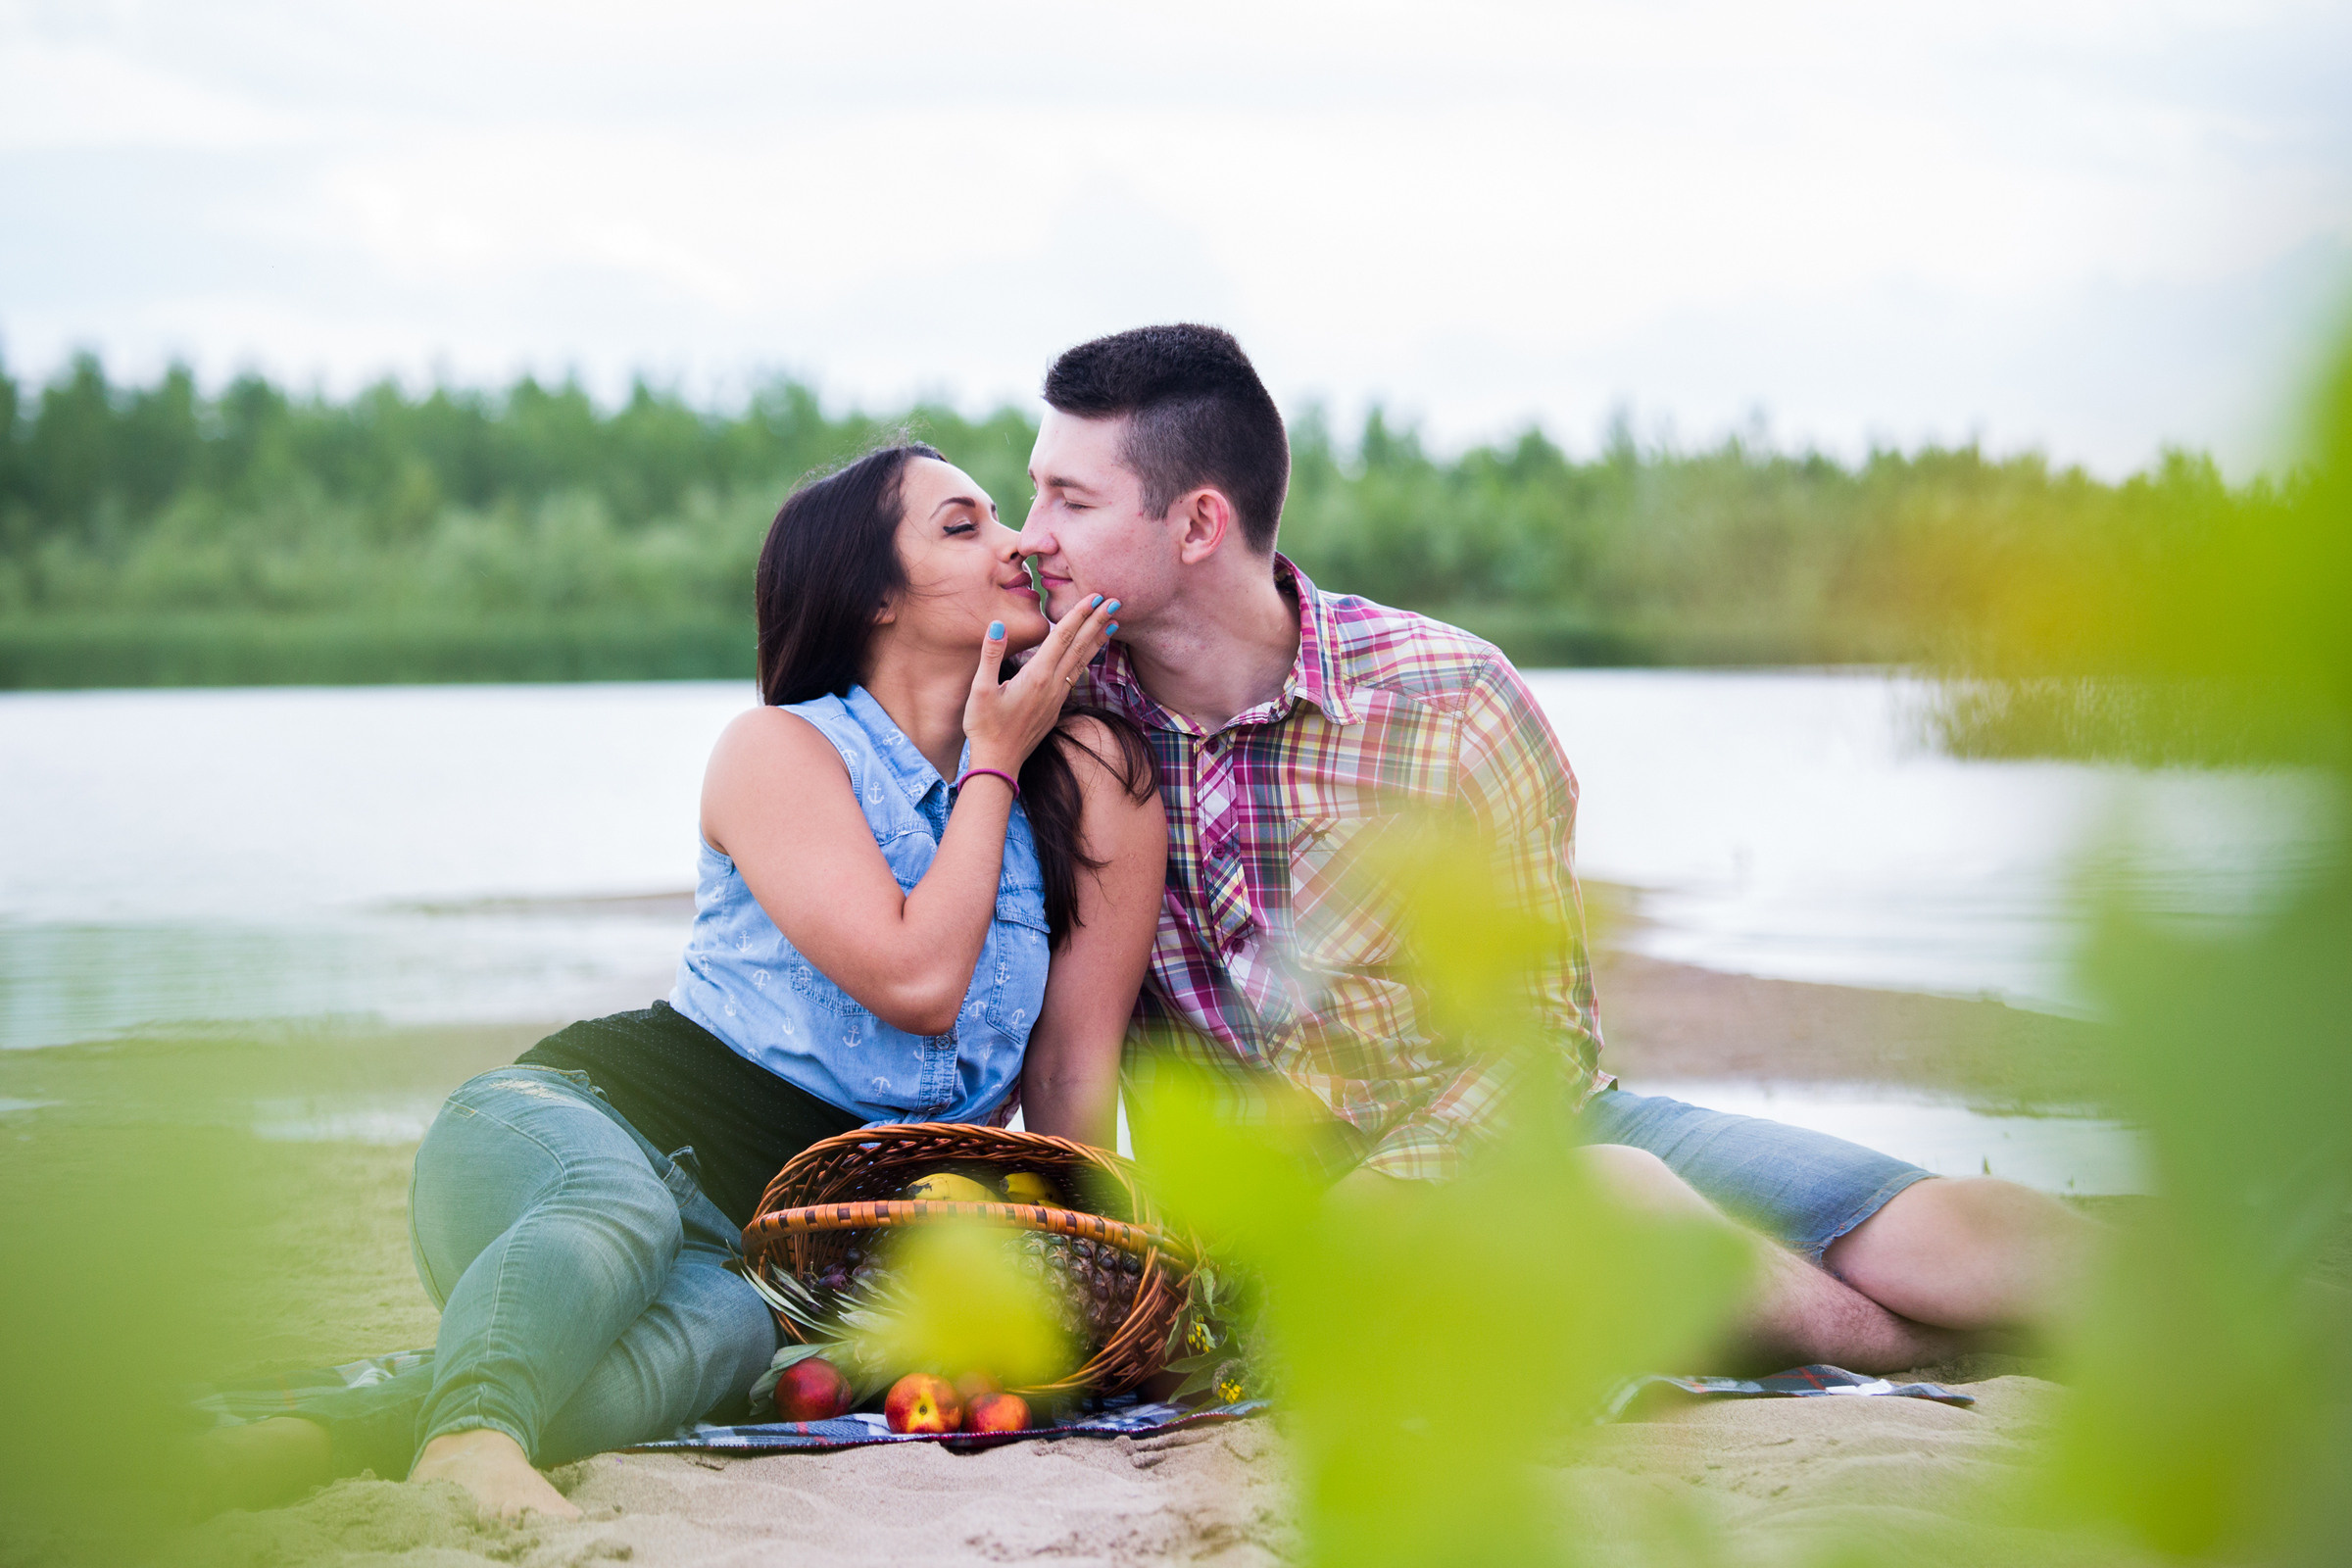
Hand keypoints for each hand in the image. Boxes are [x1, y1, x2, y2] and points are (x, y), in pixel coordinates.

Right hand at [962, 594, 1118, 774]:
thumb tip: (997, 624)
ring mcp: (1057, 697)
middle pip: (1079, 646)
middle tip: (1116, 602)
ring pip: (1082, 661)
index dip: (1078, 615)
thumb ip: (990, 655)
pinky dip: (1087, 659)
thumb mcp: (979, 689)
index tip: (1095, 597)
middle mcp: (1052, 685)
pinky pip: (1076, 675)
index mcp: (1036, 676)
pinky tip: (1090, 654)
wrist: (999, 762)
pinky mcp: (1056, 707)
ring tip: (1113, 623)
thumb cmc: (985, 726)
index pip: (1061, 637)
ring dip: (1097, 640)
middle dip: (1097, 621)